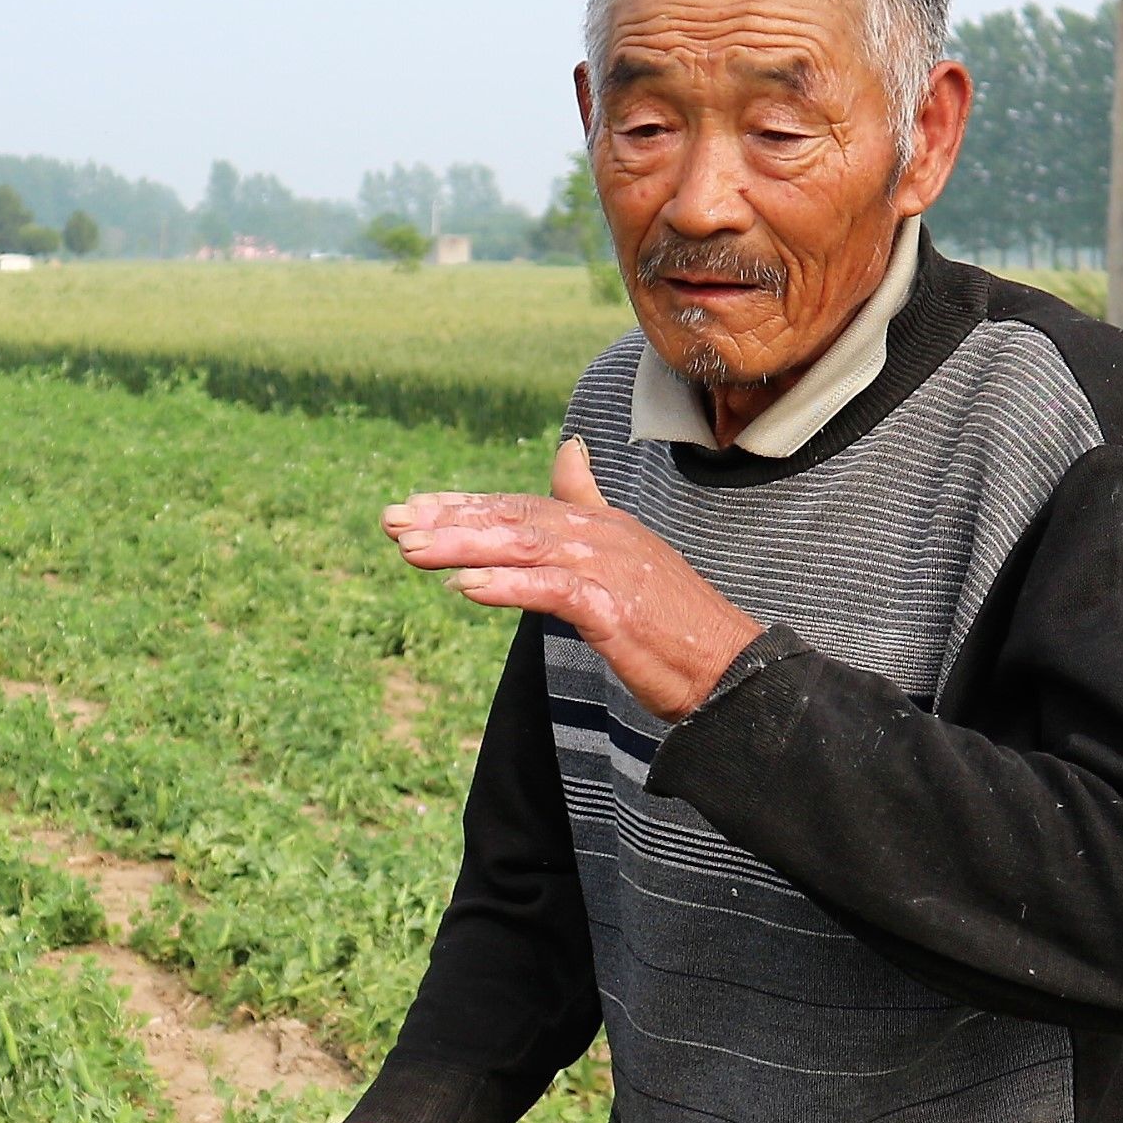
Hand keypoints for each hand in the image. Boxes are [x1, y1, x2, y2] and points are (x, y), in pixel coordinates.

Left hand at [385, 437, 760, 721]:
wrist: (730, 671)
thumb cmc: (675, 623)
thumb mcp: (627, 554)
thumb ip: (589, 504)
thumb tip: (567, 451)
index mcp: (599, 525)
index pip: (518, 508)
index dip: (462, 507)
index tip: (411, 509)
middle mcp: (601, 536)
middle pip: (512, 520)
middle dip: (448, 521)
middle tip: (392, 523)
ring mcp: (609, 570)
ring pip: (522, 548)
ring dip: (463, 547)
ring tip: (411, 551)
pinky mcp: (614, 609)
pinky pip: (552, 591)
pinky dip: (509, 587)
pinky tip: (467, 589)